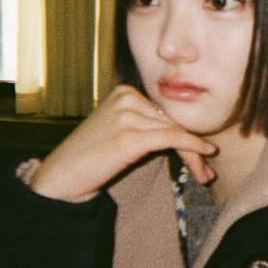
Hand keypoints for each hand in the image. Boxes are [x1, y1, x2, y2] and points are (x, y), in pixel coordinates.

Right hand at [27, 84, 216, 201]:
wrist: (61, 175)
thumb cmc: (91, 157)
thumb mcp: (120, 130)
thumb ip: (146, 125)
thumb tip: (184, 134)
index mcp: (124, 91)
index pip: (166, 112)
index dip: (187, 134)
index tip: (203, 153)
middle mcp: (126, 97)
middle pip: (173, 121)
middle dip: (192, 147)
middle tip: (206, 170)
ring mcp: (127, 114)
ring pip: (175, 132)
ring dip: (193, 156)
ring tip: (204, 175)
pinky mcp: (130, 135)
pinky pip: (171, 137)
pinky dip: (191, 146)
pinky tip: (205, 154)